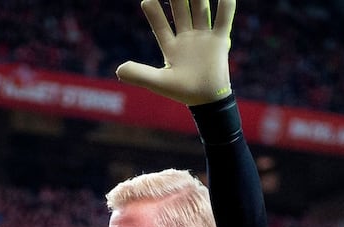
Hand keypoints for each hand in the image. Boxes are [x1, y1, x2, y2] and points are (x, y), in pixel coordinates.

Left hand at [116, 0, 234, 105]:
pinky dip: (225, 6)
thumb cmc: (183, 92)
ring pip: (200, 11)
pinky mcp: (219, 41)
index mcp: (171, 48)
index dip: (154, 13)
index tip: (146, 0)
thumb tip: (118, 70)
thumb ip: (139, 75)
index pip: (160, 26)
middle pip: (180, 12)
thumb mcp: (158, 83)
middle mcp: (187, 39)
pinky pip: (223, 20)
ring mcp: (203, 38)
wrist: (207, 100)